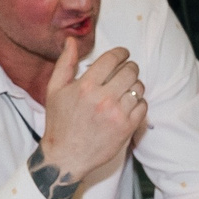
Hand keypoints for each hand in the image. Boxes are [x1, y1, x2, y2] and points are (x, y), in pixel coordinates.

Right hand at [38, 34, 144, 189]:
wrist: (66, 157)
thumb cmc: (59, 123)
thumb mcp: (55, 90)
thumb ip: (65, 63)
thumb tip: (71, 41)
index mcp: (86, 85)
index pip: (113, 58)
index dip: (121, 53)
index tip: (124, 54)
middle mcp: (103, 98)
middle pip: (130, 71)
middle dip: (130, 67)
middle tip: (127, 71)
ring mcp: (117, 114)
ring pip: (138, 88)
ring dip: (135, 85)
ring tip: (126, 89)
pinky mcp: (126, 128)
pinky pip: (143, 106)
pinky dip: (139, 103)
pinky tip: (129, 105)